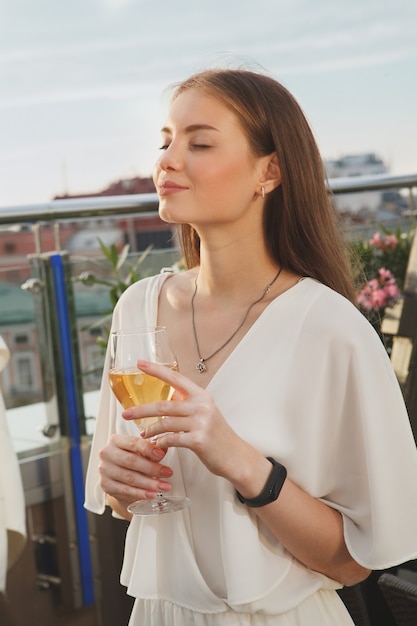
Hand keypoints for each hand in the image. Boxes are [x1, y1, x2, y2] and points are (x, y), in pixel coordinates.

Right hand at [98, 432, 173, 504]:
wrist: (117, 476)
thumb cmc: (130, 459)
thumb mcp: (139, 451)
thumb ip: (151, 449)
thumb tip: (165, 448)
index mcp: (116, 440)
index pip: (133, 443)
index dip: (148, 449)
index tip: (161, 455)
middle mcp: (107, 453)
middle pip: (131, 461)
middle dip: (152, 468)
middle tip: (168, 473)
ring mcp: (105, 470)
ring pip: (130, 477)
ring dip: (149, 483)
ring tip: (164, 486)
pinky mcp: (105, 485)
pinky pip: (125, 490)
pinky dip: (140, 493)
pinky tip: (151, 494)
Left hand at [121, 359, 249, 478]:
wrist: (235, 456)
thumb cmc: (217, 436)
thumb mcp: (205, 413)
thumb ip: (187, 405)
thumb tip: (164, 403)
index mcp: (202, 396)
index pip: (175, 378)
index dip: (156, 370)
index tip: (139, 363)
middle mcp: (202, 406)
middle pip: (164, 404)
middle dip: (141, 410)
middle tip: (126, 413)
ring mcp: (201, 423)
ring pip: (165, 423)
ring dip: (150, 430)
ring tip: (143, 435)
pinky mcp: (199, 440)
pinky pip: (171, 439)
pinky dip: (161, 442)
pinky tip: (157, 445)